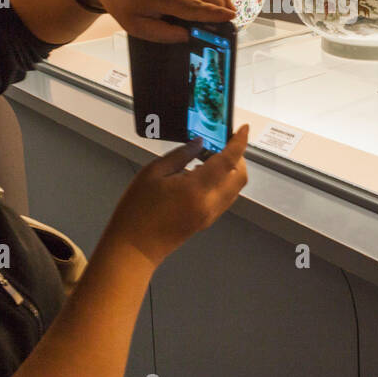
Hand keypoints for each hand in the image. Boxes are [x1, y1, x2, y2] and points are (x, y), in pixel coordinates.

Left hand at [92, 0, 236, 42]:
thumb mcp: (135, 25)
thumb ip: (162, 34)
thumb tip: (187, 36)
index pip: (194, 7)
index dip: (214, 14)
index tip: (231, 17)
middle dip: (222, 12)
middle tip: (229, 31)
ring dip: (218, 6)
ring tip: (226, 21)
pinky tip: (216, 8)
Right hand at [104, 124, 249, 267]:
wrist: (134, 248)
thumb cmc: (137, 210)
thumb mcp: (153, 173)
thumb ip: (181, 155)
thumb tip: (199, 143)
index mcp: (197, 189)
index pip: (229, 161)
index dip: (239, 142)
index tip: (243, 128)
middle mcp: (210, 203)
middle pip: (240, 176)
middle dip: (238, 157)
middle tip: (221, 143)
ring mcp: (211, 215)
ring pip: (235, 188)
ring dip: (230, 170)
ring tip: (208, 157)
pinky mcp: (207, 221)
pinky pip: (225, 197)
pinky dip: (222, 182)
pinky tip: (201, 174)